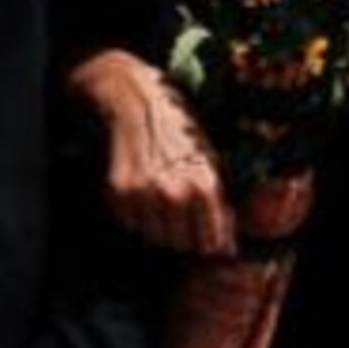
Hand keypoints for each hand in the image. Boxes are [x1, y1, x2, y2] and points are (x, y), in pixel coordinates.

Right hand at [71, 52, 230, 257]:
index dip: (211, 241)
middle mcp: (175, 193)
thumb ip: (221, 204)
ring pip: (155, 238)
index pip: (212, 243)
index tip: (208, 236)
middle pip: (182, 245)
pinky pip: (132, 224)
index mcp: (204, 185)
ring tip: (161, 196)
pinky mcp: (119, 192)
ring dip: (159, 226)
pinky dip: (136, 215)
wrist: (136, 99)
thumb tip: (229, 248)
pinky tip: (142, 190)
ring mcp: (144, 194)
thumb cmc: (180, 128)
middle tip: (181, 209)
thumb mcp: (211, 159)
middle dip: (184, 233)